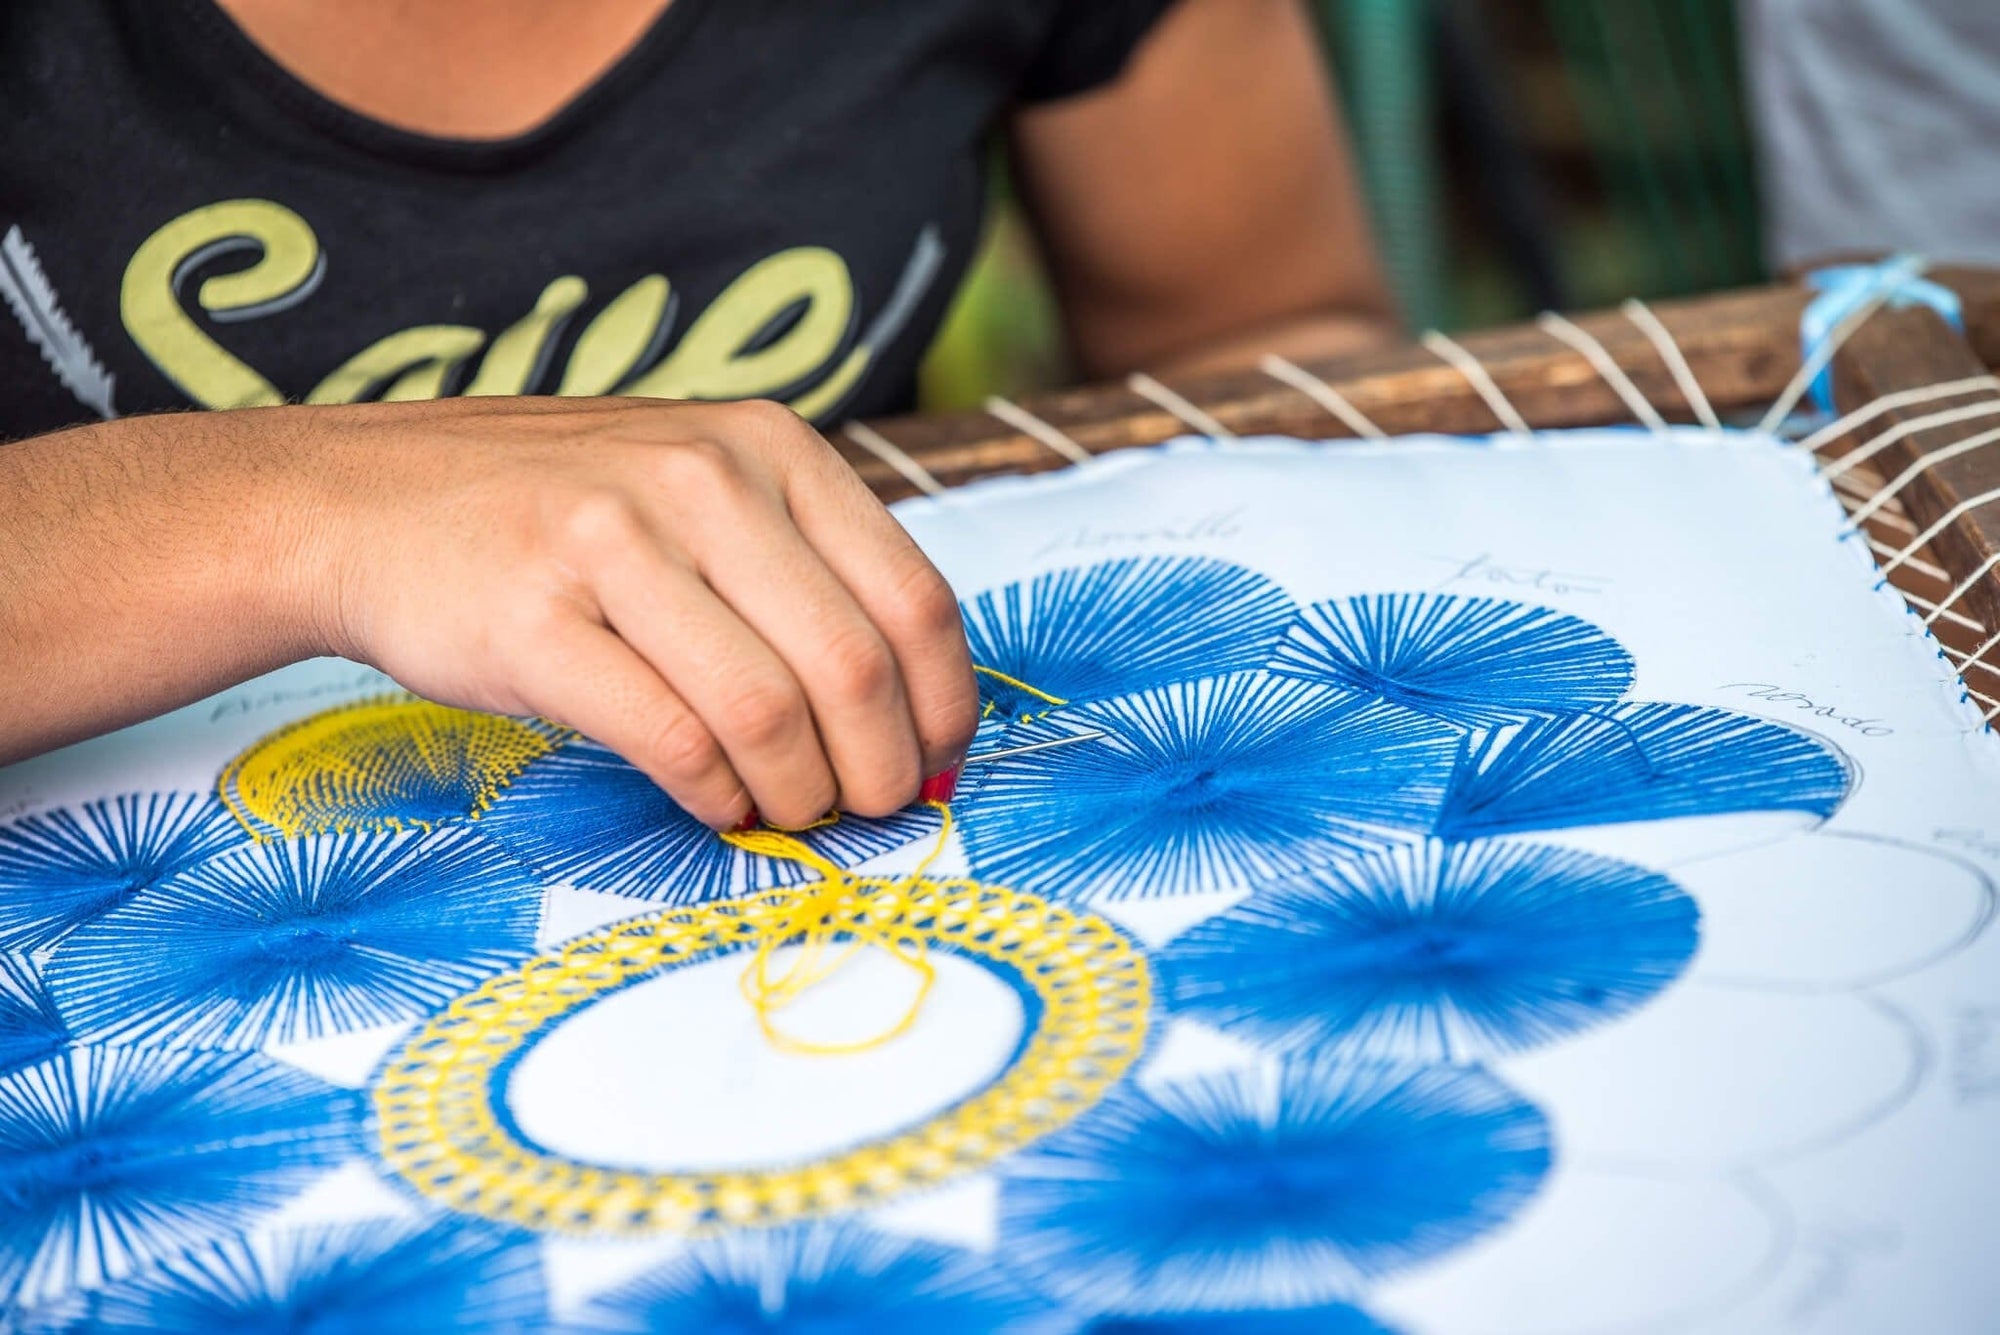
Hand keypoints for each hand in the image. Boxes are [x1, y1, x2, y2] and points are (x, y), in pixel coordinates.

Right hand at [299, 396, 977, 828]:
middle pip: (851, 667)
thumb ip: (804, 570)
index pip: (913, 596)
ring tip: (791, 813)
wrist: (367, 505)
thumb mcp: (702, 488)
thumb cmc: (562, 516)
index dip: (944, 702)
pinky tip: (718, 805)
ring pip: (768, 713)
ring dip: (799, 795)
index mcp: (769, 446)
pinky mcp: (536, 621)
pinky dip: (717, 798)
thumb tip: (915, 708)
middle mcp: (701, 479)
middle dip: (882, 767)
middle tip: (874, 810)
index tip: (939, 760)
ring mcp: (612, 543)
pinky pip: (673, 741)